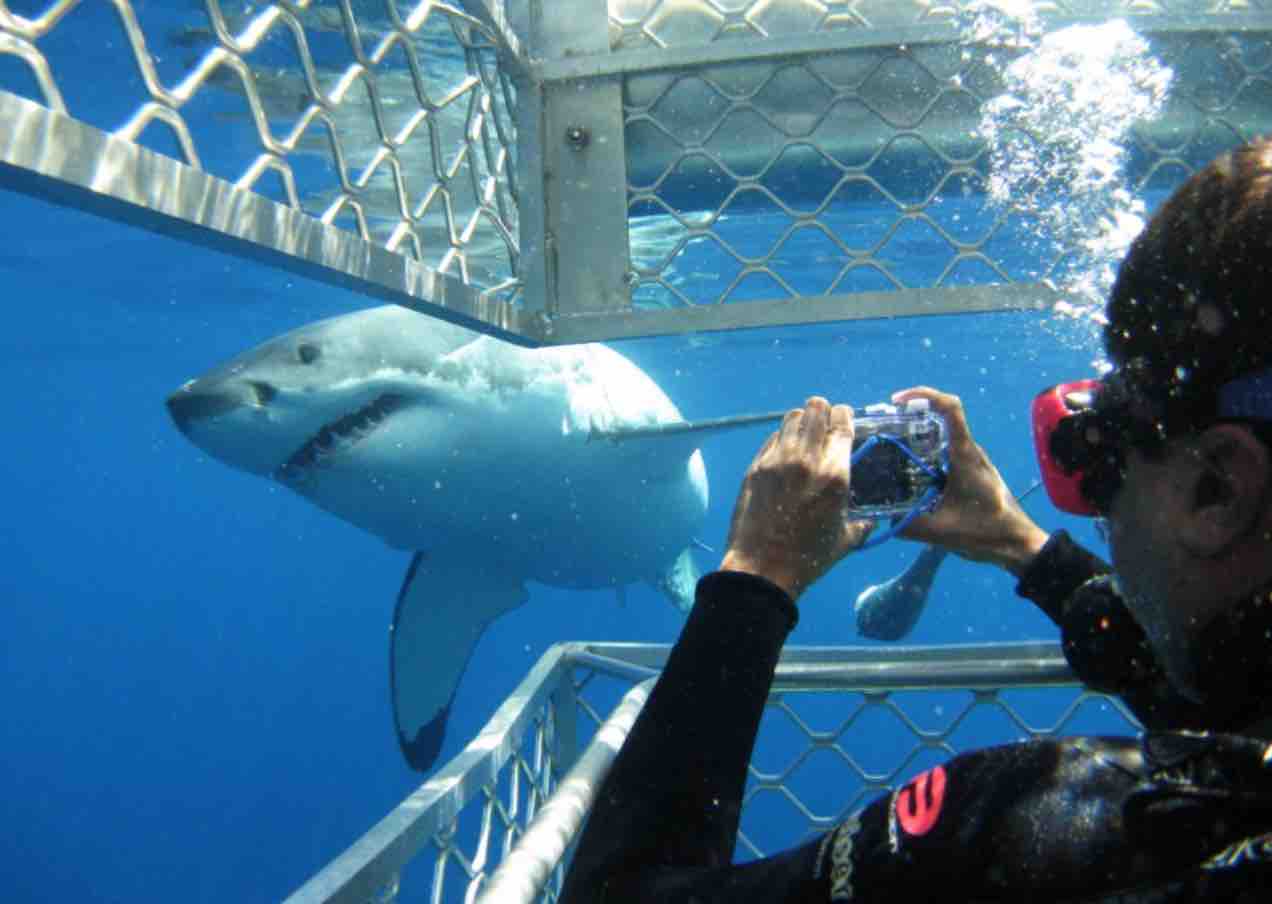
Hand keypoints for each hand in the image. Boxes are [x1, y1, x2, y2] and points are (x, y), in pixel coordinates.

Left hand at [720, 397, 874, 600]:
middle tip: (824, 423)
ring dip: (801, 421)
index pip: (843, 423)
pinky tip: (786, 453)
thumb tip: (872, 520)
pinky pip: (772, 438)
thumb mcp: (845, 540)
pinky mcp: (756, 467)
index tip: (845, 419)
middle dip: (823, 411)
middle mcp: (807, 460)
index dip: (845, 415)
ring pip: (791, 417)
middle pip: (815, 408)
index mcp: (835, 475)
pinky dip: (782, 439)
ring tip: (804, 433)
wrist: (762, 568)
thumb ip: (862, 524)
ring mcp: (778, 461)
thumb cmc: (808, 559)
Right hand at [891, 387, 1048, 574]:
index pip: (949, 407)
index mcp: (965, 455)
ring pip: (941, 438)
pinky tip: (908, 474)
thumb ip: (908, 526)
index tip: (897, 402)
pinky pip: (945, 454)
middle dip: (909, 418)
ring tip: (889, 451)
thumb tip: (881, 519)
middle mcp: (969, 451)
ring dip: (916, 438)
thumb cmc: (987, 533)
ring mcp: (972, 461)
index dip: (923, 395)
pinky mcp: (971, 473)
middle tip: (882, 430)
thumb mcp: (940, 532)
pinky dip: (924, 456)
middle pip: (939, 420)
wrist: (1019, 545)